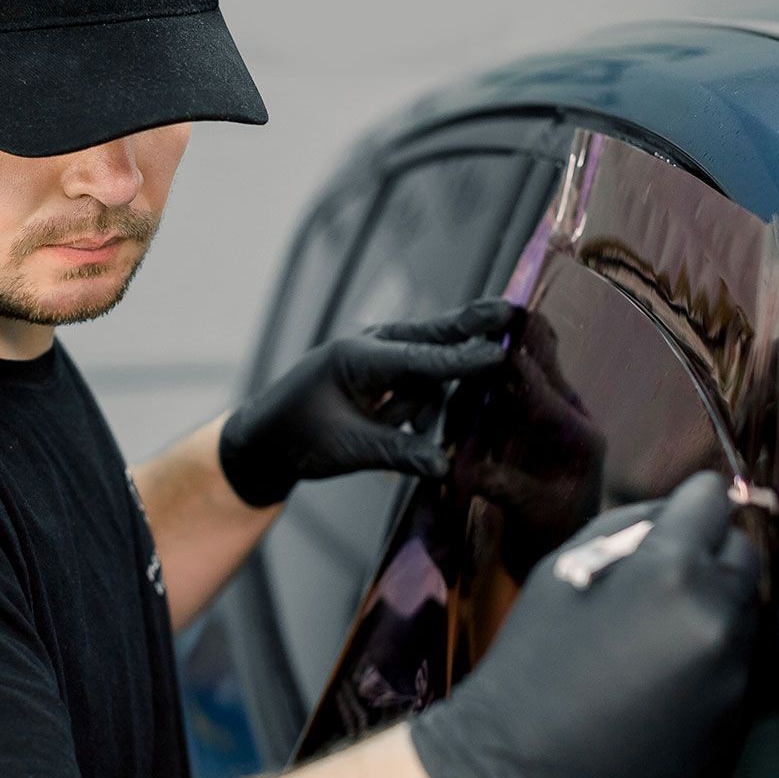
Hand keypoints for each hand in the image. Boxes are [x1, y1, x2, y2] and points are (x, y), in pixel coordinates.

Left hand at [216, 296, 519, 507]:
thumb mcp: (347, 449)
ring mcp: (380, 359)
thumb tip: (446, 467)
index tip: (500, 354)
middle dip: (472, 324)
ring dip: (431, 396)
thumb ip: (398, 452)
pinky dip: (424, 405)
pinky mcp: (386, 375)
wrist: (265, 438)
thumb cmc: (297, 436)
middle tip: (513, 310)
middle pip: (433, 336)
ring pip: (430, 369)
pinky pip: (421, 384)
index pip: (419, 358)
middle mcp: (372, 348)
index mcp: (357, 357)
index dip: (461, 359)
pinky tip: (415, 431)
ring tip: (393, 424)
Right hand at [406, 470, 760, 777]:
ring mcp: (733, 673)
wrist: (525, 766)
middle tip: (665, 568)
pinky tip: (662, 671)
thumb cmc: (533, 658)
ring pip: (745, 609)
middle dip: (712, 550)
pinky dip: (710, 653)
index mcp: (670, 572)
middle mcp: (717, 617)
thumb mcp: (563, 568)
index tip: (687, 506)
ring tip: (658, 625)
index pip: (713, 503)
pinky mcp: (735, 717)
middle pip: (745, 554)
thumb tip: (681, 506)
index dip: (697, 499)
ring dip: (714, 602)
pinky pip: (735, 662)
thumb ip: (628, 526)